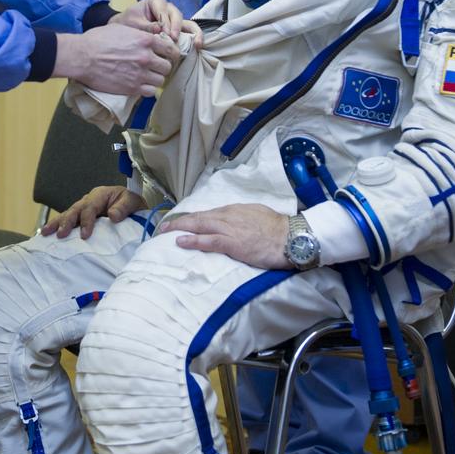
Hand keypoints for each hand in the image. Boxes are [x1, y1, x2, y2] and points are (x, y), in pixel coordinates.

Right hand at [40, 186, 146, 239]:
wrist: (133, 209)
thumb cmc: (131, 205)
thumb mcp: (132, 202)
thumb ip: (124, 208)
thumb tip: (113, 215)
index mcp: (101, 194)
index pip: (90, 207)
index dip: (87, 221)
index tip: (85, 235)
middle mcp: (89, 200)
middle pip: (75, 210)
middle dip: (67, 222)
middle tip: (61, 234)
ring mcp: (83, 209)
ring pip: (67, 214)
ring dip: (57, 224)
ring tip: (46, 233)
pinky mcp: (80, 218)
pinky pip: (67, 221)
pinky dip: (57, 226)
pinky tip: (46, 234)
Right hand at [53, 21, 179, 95]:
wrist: (83, 57)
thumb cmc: (98, 40)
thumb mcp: (122, 29)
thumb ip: (141, 34)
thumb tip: (153, 36)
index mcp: (146, 40)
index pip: (171, 49)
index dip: (170, 53)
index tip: (167, 56)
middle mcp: (146, 57)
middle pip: (167, 66)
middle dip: (162, 67)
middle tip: (155, 67)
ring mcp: (140, 74)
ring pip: (161, 80)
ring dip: (155, 79)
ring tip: (146, 77)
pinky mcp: (132, 88)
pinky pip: (151, 92)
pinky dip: (148, 89)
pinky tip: (140, 85)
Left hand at [115, 0, 203, 48]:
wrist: (125, 29)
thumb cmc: (128, 23)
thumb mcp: (133, 23)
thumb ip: (145, 26)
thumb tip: (159, 29)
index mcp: (156, 0)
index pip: (163, 9)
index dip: (165, 20)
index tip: (163, 32)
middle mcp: (168, 8)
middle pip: (176, 15)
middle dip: (176, 27)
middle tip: (173, 39)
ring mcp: (174, 19)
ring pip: (187, 22)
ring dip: (193, 33)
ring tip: (195, 44)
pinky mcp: (178, 30)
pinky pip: (189, 32)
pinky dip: (194, 38)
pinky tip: (197, 46)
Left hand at [157, 203, 289, 268]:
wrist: (290, 237)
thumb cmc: (277, 229)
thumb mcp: (257, 216)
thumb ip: (241, 218)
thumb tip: (232, 222)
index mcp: (235, 210)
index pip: (208, 213)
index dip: (192, 218)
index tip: (180, 222)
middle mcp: (229, 216)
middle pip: (199, 217)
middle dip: (179, 222)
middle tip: (163, 227)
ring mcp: (230, 229)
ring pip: (199, 226)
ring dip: (180, 229)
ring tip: (165, 233)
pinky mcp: (233, 243)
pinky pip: (208, 241)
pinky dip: (193, 240)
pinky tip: (180, 241)